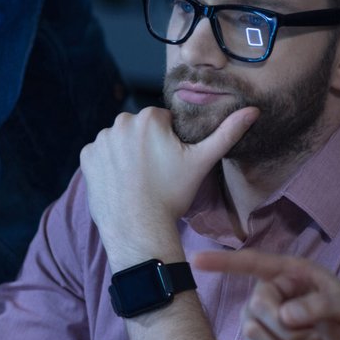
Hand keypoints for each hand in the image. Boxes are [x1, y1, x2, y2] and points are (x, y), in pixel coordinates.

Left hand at [79, 106, 256, 269]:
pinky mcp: (86, 158)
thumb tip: (253, 110)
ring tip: (138, 179)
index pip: (163, 122)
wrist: (139, 229)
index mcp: (149, 118)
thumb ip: (227, 133)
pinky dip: (108, 165)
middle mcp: (121, 122)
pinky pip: (100, 154)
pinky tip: (120, 182)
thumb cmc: (171, 195)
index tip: (170, 163)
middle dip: (147, 145)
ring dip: (127, 154)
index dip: (169, 143)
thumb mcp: (201, 163)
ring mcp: (100, 140)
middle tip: (156, 173)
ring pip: (119, 141)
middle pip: (139, 129)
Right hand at [192, 248, 339, 339]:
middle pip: (257, 305)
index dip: (225, 263)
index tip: (196, 261)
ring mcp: (263, 315)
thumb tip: (284, 314)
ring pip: (254, 332)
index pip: (255, 263)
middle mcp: (274, 289)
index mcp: (295, 272)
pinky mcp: (260, 339)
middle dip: (286, 329)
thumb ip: (323, 307)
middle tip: (314, 335)